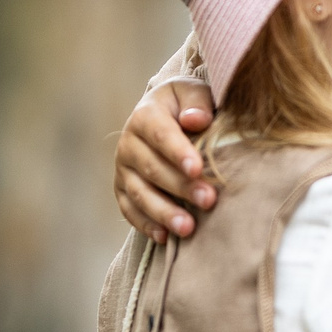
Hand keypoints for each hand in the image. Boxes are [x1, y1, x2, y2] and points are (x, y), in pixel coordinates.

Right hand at [115, 78, 215, 240]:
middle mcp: (128, 144)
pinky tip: (165, 237)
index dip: (179, 152)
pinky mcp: (122, 190)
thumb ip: (196, 102)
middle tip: (209, 200)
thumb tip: (196, 119)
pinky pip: (129, 210)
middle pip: (153, 168)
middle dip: (181, 187)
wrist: (165, 115)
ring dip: (164, 212)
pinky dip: (146, 224)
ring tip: (188, 228)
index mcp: (145, 116)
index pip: (161, 135)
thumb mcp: (193, 94)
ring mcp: (123, 169)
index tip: (198, 169)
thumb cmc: (187, 105)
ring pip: (140, 194)